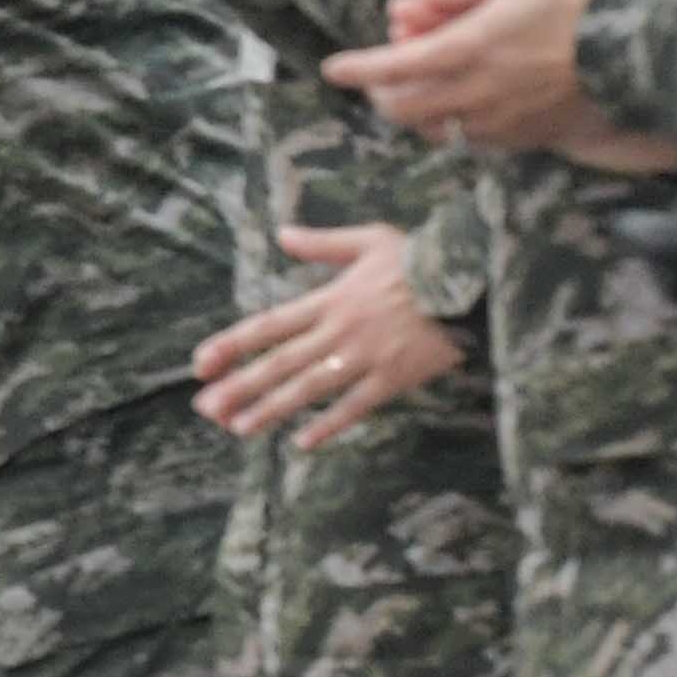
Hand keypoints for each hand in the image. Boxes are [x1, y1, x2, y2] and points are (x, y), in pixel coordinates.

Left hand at [189, 223, 466, 449]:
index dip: (231, 345)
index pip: (268, 326)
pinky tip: (302, 443)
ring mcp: (365, 357)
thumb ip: (323, 244)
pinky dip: (328, 425)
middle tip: (205, 409)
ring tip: (238, 428)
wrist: (475, 281)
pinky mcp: (394, 377)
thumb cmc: (423, 259)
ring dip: (271, 410)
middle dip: (239, 387)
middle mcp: (339, 331)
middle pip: (279, 363)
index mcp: (329, 300)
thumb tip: (282, 234)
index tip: (200, 364)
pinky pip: (355, 406)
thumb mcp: (371, 240)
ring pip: (308, 388)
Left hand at [323, 0, 676, 167]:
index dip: (356, 69)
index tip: (331, 69)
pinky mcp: (527, 139)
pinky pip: (474, 141)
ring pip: (435, 129)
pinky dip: (456, 125)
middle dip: (381, 94)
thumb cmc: (591, 0)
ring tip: (415, 91)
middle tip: (376, 80)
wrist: (651, 59)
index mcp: (467, 49)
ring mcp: (501, 122)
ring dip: (417, 111)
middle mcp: (476, 93)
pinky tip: (460, 108)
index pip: (391, 69)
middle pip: (402, 109)